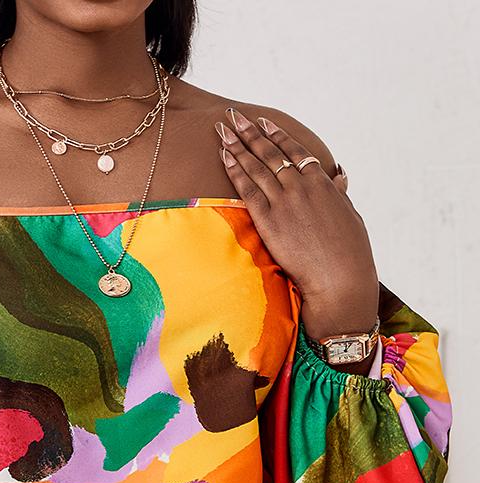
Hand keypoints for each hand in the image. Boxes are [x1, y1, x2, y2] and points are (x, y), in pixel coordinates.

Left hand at [215, 107, 378, 342]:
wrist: (340, 277)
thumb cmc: (350, 252)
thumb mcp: (349, 216)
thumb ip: (338, 195)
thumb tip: (338, 179)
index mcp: (322, 183)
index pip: (294, 151)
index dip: (276, 135)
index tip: (263, 122)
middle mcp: (301, 187)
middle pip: (270, 153)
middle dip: (249, 133)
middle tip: (233, 116)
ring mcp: (284, 202)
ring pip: (256, 167)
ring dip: (236, 146)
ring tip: (221, 130)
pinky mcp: (270, 221)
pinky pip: (247, 190)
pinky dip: (235, 171)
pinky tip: (224, 157)